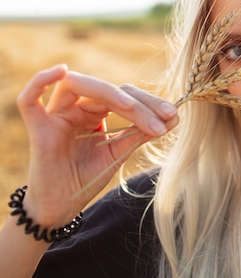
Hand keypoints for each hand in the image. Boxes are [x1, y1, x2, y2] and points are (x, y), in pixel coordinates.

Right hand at [15, 64, 178, 227]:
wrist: (62, 207)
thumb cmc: (87, 177)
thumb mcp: (119, 152)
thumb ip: (141, 133)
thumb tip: (174, 117)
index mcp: (96, 111)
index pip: (124, 95)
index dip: (150, 103)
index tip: (173, 116)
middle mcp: (76, 107)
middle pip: (108, 90)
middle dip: (139, 102)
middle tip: (164, 118)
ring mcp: (56, 115)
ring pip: (79, 86)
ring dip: (109, 93)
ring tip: (132, 108)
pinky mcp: (37, 128)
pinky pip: (29, 99)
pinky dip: (40, 81)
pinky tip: (60, 71)